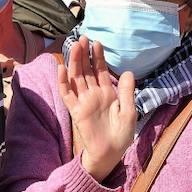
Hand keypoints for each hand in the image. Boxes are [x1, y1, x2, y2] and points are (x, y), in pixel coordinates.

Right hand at [58, 36, 135, 181]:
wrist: (111, 153)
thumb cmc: (121, 134)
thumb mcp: (129, 111)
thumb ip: (126, 92)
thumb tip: (128, 71)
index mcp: (107, 93)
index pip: (100, 71)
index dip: (98, 57)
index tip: (97, 43)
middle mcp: (94, 94)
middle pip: (87, 70)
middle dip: (84, 54)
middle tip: (83, 38)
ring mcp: (84, 101)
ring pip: (76, 78)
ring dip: (75, 62)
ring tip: (75, 46)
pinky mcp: (76, 111)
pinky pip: (67, 94)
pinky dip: (63, 82)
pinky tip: (62, 68)